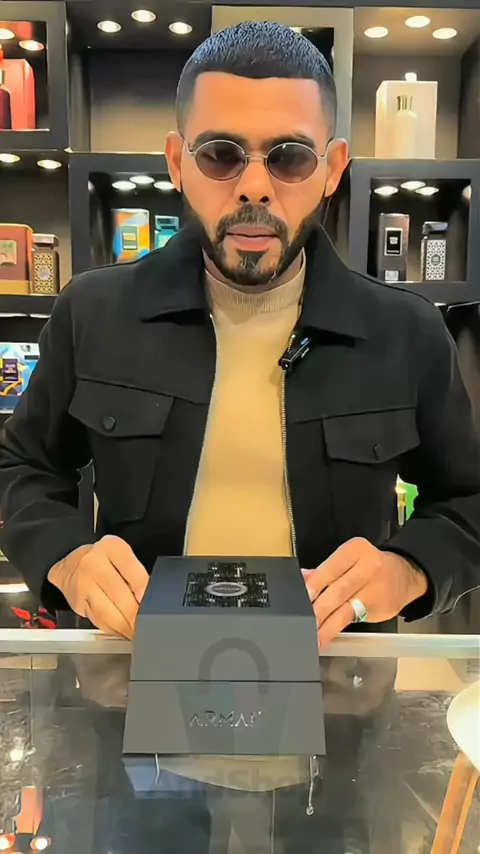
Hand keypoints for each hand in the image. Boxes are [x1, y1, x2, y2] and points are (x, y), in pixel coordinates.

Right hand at [48, 535, 148, 638]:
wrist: (70, 565)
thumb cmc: (102, 560)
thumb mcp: (122, 556)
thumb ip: (136, 574)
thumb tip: (150, 600)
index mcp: (112, 548)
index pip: (135, 576)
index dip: (145, 597)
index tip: (152, 609)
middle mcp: (94, 563)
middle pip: (121, 597)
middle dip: (136, 617)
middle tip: (147, 625)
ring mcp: (83, 583)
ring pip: (108, 613)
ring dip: (125, 627)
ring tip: (135, 631)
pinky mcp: (77, 602)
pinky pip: (98, 620)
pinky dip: (113, 629)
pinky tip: (121, 630)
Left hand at [303, 537, 427, 648]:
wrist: (404, 575)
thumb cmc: (369, 566)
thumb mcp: (349, 559)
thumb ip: (325, 570)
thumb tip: (302, 578)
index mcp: (356, 550)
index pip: (333, 566)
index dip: (317, 582)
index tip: (302, 596)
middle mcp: (368, 567)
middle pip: (339, 588)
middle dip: (320, 606)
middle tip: (304, 619)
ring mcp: (376, 589)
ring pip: (346, 608)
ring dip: (327, 623)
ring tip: (313, 635)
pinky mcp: (381, 608)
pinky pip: (354, 620)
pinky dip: (337, 629)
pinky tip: (326, 636)